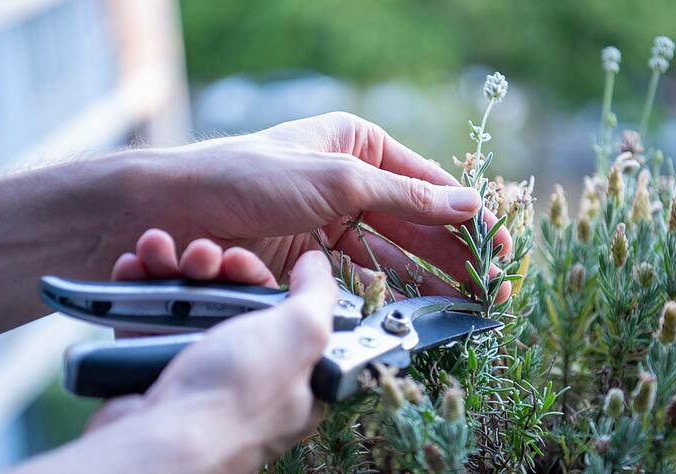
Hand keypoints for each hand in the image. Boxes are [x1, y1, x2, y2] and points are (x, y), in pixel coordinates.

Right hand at [85, 233, 334, 471]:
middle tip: (200, 257)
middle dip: (215, 272)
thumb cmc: (237, 393)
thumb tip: (318, 266)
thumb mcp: (301, 332)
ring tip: (159, 252)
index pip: (294, 319)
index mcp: (297, 378)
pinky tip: (135, 269)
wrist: (157, 440)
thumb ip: (318, 295)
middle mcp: (252, 381)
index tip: (245, 264)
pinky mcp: (158, 380)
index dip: (270, 284)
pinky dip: (140, 294)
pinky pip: (150, 325)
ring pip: (190, 311)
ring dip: (174, 274)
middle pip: (238, 307)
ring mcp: (202, 381)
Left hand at [152, 112, 511, 301]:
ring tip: (469, 301)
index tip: (499, 243)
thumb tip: (466, 204)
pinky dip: (391, 289)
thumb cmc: (252, 175)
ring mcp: (331, 220)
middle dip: (455, 251)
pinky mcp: (313, 256)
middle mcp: (348, 181)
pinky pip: (363, 273)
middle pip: (415, 220)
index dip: (466, 214)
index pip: (426, 182)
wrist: (176, 212)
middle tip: (492, 283)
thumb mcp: (337, 178)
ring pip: (394, 251)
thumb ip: (404, 196)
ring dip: (431, 275)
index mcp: (357, 143)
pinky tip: (420, 306)